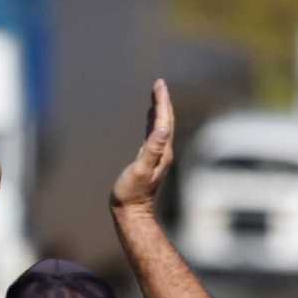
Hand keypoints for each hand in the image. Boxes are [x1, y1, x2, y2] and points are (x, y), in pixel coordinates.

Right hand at [111, 79, 173, 211]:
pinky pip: (153, 136)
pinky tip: (150, 120)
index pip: (164, 120)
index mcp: (162, 151)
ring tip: (156, 96)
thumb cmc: (132, 193)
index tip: (159, 84)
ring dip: (159, 110)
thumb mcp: (140, 170)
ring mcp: (157, 156)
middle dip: (163, 102)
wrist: (132, 213)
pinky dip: (152, 123)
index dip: (162, 101)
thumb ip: (151, 150)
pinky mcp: (149, 161)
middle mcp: (163, 152)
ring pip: (161, 127)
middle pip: (165, 121)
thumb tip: (161, 128)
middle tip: (158, 84)